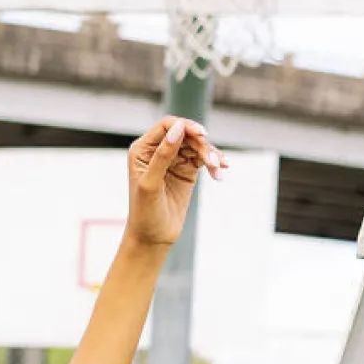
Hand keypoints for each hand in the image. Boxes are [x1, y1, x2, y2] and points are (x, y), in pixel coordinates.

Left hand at [125, 117, 222, 248]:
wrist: (153, 237)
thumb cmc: (145, 213)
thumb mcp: (151, 184)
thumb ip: (163, 155)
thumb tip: (178, 128)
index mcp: (142, 149)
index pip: (167, 126)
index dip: (185, 126)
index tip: (202, 134)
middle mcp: (157, 150)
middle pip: (186, 134)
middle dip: (202, 144)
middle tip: (213, 162)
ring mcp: (173, 159)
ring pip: (197, 146)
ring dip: (210, 155)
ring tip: (218, 169)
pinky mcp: (186, 170)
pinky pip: (203, 159)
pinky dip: (213, 163)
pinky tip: (220, 172)